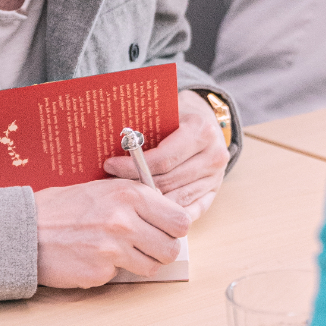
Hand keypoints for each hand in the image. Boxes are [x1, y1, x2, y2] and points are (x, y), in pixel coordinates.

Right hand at [34, 178, 190, 287]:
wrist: (26, 229)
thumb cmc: (63, 207)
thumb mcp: (103, 189)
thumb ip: (136, 199)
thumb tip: (168, 214)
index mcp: (129, 194)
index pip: (179, 220)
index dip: (174, 228)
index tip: (164, 230)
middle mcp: (124, 220)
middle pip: (171, 248)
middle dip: (160, 250)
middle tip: (144, 246)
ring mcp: (113, 248)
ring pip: (153, 266)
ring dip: (140, 263)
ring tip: (119, 252)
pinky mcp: (100, 272)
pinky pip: (123, 276)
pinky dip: (113, 271)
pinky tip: (95, 258)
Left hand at [102, 89, 229, 220]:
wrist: (209, 120)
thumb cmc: (178, 116)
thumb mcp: (163, 113)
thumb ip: (145, 128)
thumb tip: (112, 146)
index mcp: (201, 130)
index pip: (163, 158)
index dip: (133, 166)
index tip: (110, 165)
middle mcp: (214, 155)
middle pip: (168, 181)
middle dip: (137, 184)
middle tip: (112, 184)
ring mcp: (216, 177)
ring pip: (176, 199)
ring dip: (149, 201)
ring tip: (125, 196)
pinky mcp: (213, 193)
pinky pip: (188, 210)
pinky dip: (166, 212)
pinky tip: (145, 209)